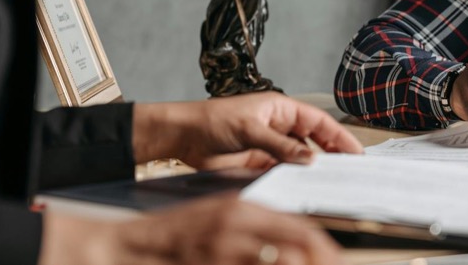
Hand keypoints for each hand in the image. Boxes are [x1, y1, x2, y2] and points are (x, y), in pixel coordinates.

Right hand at [40, 195, 342, 264]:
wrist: (132, 246)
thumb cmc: (178, 234)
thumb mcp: (219, 217)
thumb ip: (254, 226)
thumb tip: (292, 242)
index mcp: (242, 209)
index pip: (298, 226)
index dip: (322, 247)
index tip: (335, 257)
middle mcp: (237, 225)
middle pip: (297, 245)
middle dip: (321, 258)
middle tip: (335, 264)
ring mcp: (223, 249)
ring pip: (279, 260)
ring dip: (299, 264)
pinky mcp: (211, 263)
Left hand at [134, 93, 362, 170]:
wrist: (184, 136)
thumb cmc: (213, 120)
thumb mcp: (250, 129)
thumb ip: (281, 146)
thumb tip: (310, 158)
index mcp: (280, 109)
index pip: (318, 122)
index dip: (338, 136)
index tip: (356, 152)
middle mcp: (278, 127)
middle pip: (313, 141)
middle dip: (331, 154)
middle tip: (349, 172)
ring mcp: (270, 146)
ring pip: (299, 159)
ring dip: (311, 169)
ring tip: (329, 183)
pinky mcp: (259, 163)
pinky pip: (282, 172)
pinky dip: (293, 179)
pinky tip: (301, 188)